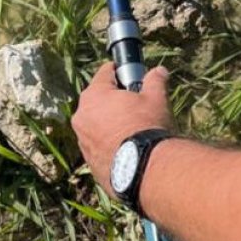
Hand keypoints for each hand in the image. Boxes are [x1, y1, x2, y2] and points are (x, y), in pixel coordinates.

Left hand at [71, 63, 174, 196]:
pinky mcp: (88, 160)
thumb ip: (154, 81)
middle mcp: (81, 116)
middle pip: (98, 100)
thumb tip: (159, 71)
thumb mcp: (155, 99)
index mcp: (94, 95)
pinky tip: (127, 147)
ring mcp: (82, 140)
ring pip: (96, 124)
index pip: (105, 73)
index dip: (119, 71)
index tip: (130, 75)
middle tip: (135, 105)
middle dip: (114, 100)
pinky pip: (98, 145)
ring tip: (132, 130)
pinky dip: (109, 143)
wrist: (144, 169)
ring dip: (110, 123)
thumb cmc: (147, 127)